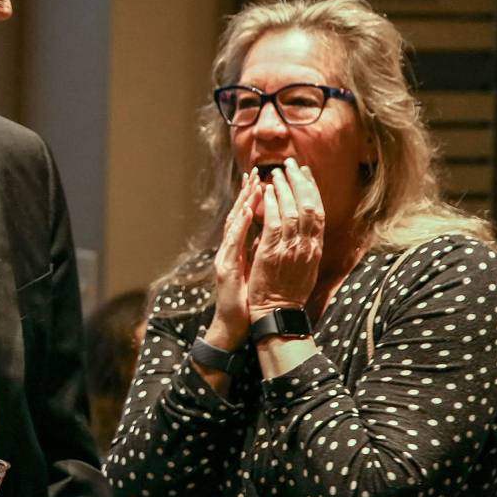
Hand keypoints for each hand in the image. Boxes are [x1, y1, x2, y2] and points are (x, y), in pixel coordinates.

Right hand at [209, 169, 262, 349]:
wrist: (234, 324)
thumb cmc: (248, 298)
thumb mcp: (255, 269)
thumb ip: (258, 249)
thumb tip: (270, 231)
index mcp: (239, 249)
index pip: (247, 218)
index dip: (255, 198)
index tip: (264, 178)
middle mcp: (230, 250)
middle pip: (238, 215)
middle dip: (248, 192)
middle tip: (256, 172)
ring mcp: (226, 258)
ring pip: (233, 224)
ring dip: (242, 202)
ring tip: (252, 184)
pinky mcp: (226, 269)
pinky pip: (233, 243)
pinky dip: (239, 225)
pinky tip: (245, 211)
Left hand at [247, 157, 323, 320]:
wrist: (279, 315)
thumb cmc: (288, 292)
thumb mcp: (304, 265)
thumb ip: (303, 244)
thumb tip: (300, 224)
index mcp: (315, 248)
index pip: (318, 211)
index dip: (311, 189)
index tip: (305, 172)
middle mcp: (307, 246)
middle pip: (309, 206)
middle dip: (299, 182)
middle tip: (290, 164)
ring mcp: (291, 250)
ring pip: (292, 212)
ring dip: (283, 190)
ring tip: (275, 174)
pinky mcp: (272, 254)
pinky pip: (273, 225)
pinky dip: (270, 207)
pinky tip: (265, 193)